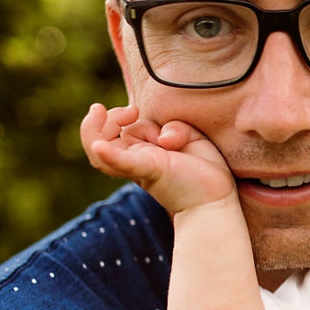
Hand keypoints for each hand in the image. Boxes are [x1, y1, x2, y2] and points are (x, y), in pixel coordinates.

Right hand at [80, 103, 233, 213]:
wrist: (216, 199)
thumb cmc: (204, 170)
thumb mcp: (191, 137)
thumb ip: (175, 128)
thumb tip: (164, 138)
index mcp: (141, 151)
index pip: (114, 132)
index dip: (116, 117)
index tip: (135, 109)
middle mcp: (134, 160)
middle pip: (97, 142)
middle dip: (100, 121)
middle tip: (129, 111)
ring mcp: (139, 167)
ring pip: (99, 157)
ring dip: (93, 131)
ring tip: (107, 112)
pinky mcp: (149, 172)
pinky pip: (123, 164)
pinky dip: (109, 155)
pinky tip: (100, 147)